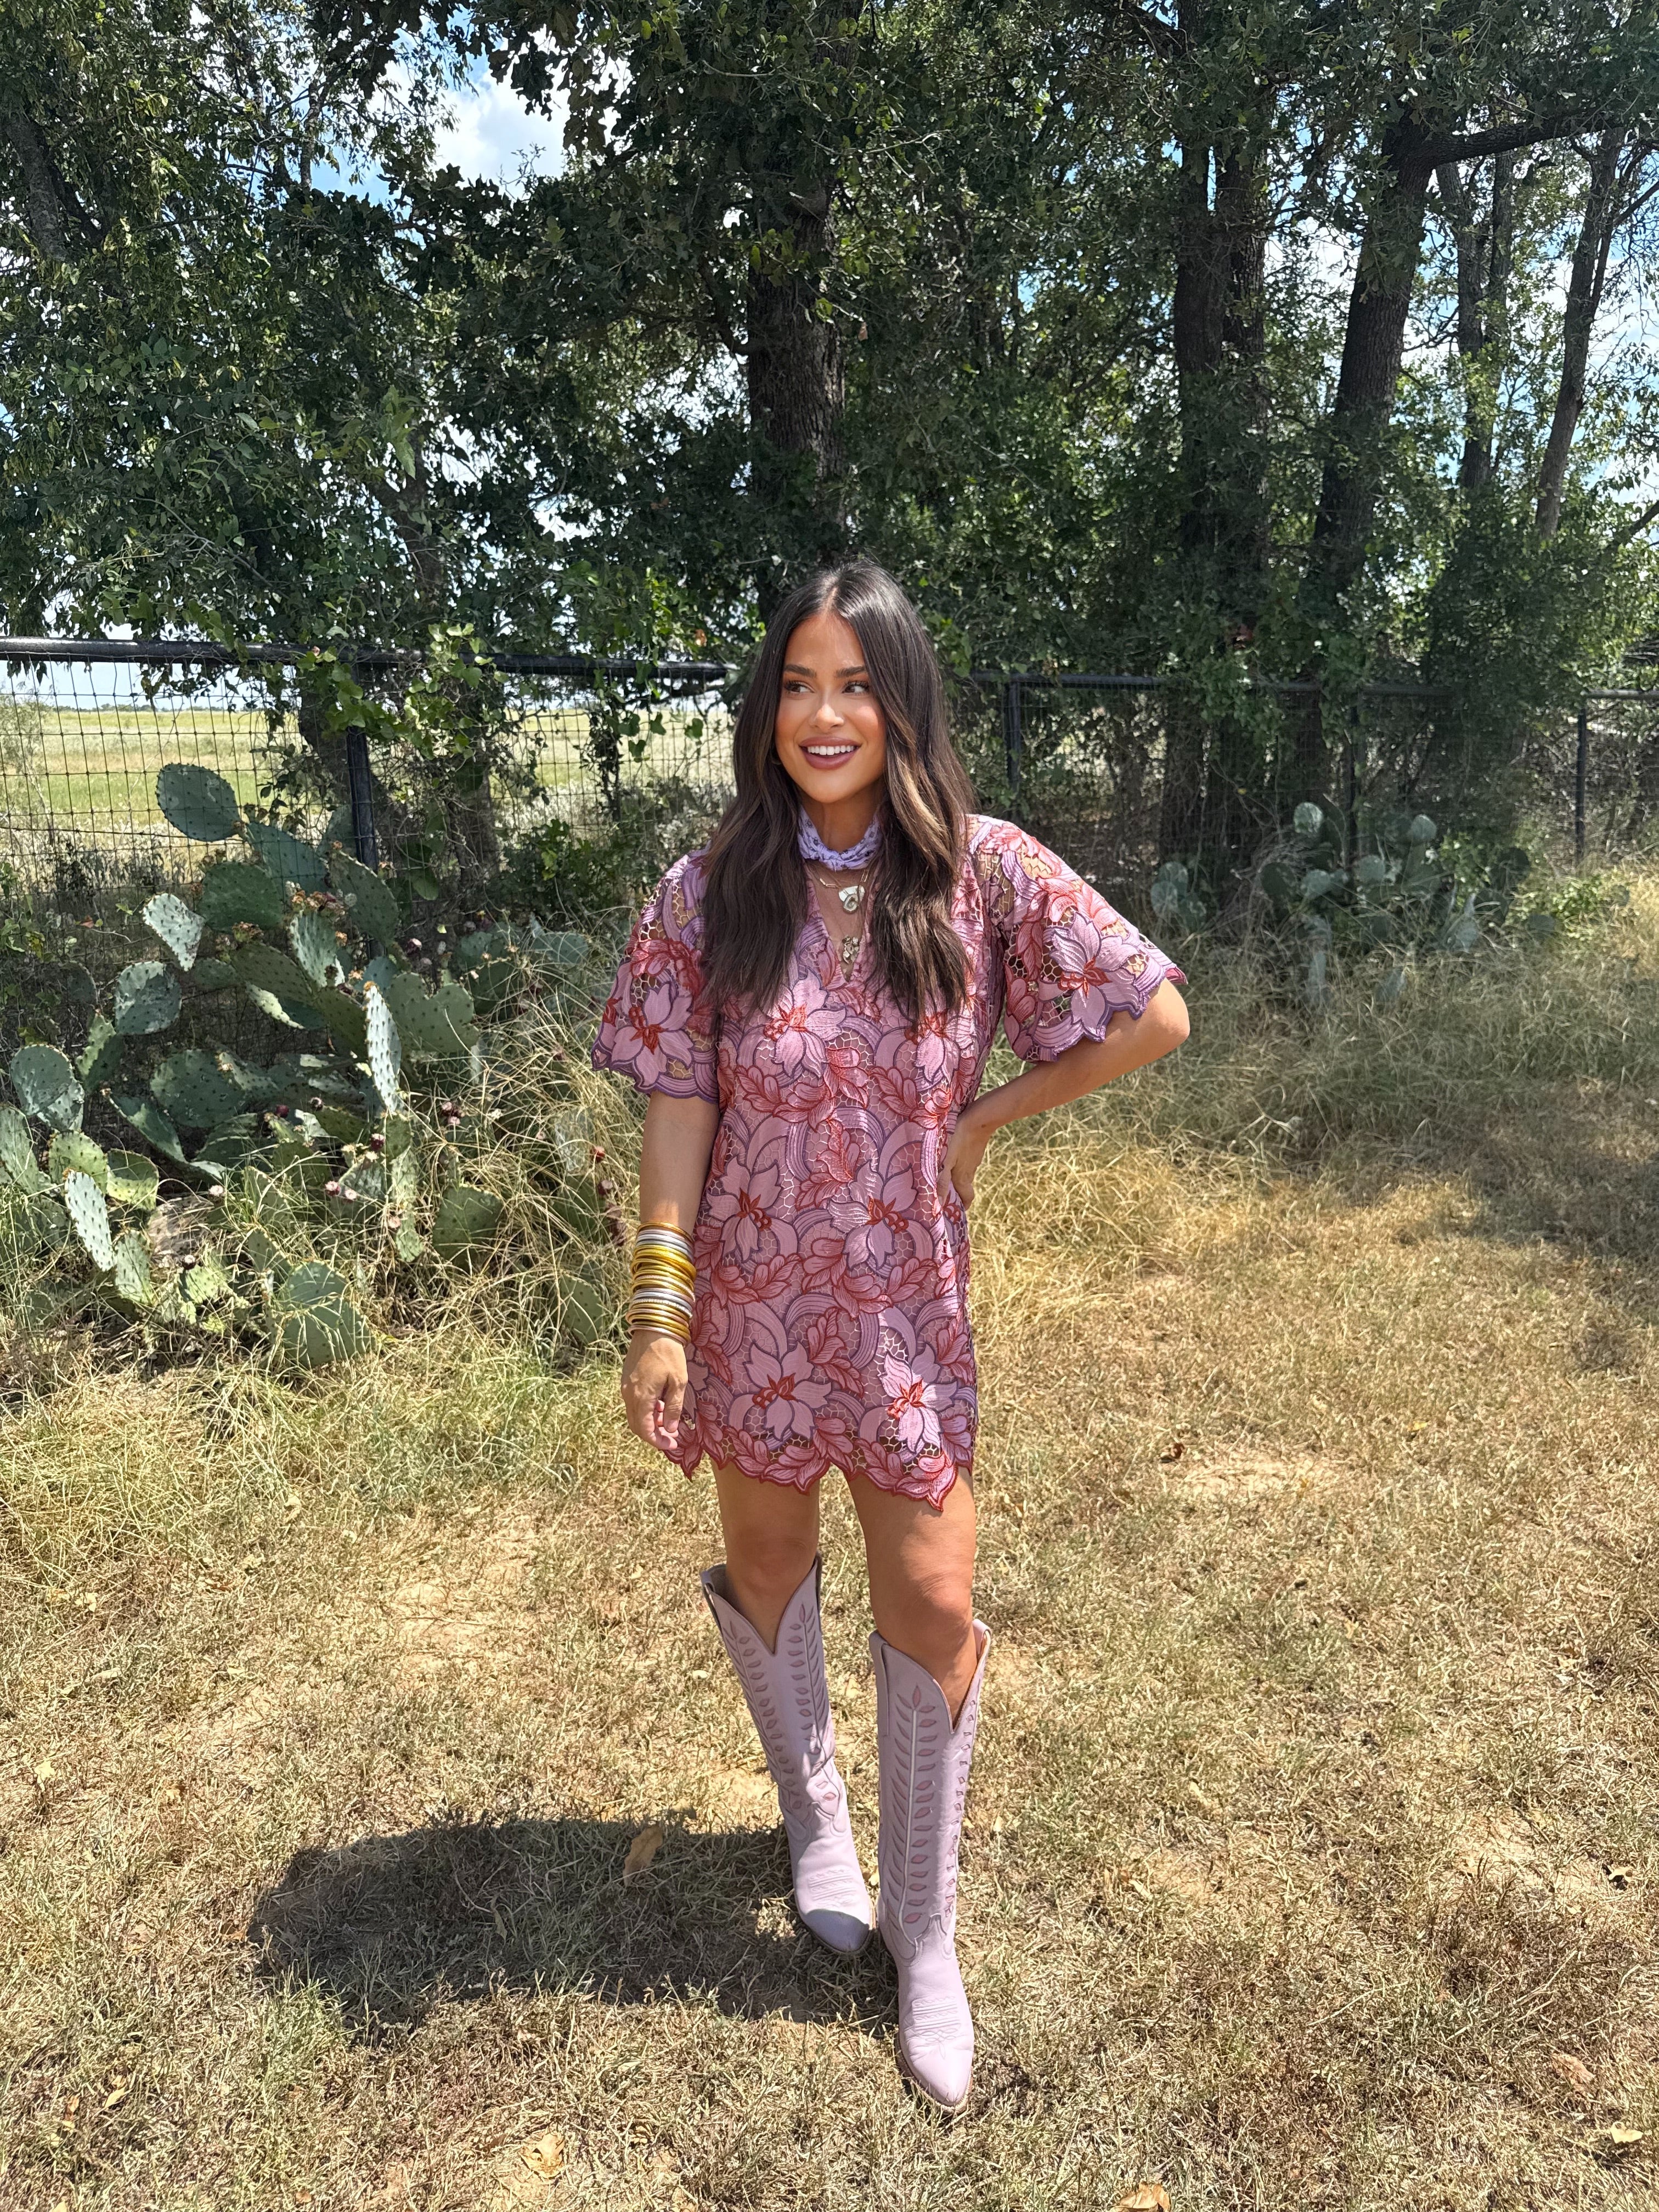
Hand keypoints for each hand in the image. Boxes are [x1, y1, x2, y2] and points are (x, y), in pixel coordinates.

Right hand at [621, 1330, 688, 1451]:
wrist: (653, 1326)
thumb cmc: (669, 1352)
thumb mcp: (678, 1381)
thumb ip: (673, 1407)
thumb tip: (670, 1429)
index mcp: (641, 1397)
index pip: (645, 1430)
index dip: (658, 1441)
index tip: (673, 1444)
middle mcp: (629, 1394)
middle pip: (637, 1425)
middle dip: (654, 1434)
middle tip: (671, 1436)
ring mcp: (625, 1386)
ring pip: (634, 1414)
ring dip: (650, 1421)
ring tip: (669, 1418)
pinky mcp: (626, 1379)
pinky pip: (633, 1402)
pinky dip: (646, 1409)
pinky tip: (660, 1403)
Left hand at [936, 1109, 991, 1209]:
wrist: (979, 1119)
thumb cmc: (958, 1140)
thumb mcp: (946, 1161)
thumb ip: (942, 1181)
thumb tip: (939, 1203)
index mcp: (963, 1177)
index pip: (967, 1198)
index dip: (963, 1206)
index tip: (956, 1211)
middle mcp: (970, 1171)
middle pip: (965, 1187)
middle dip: (957, 1193)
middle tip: (946, 1194)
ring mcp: (974, 1159)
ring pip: (966, 1173)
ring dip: (957, 1177)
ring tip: (944, 1176)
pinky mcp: (975, 1148)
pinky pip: (967, 1161)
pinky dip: (960, 1164)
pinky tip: (952, 1156)